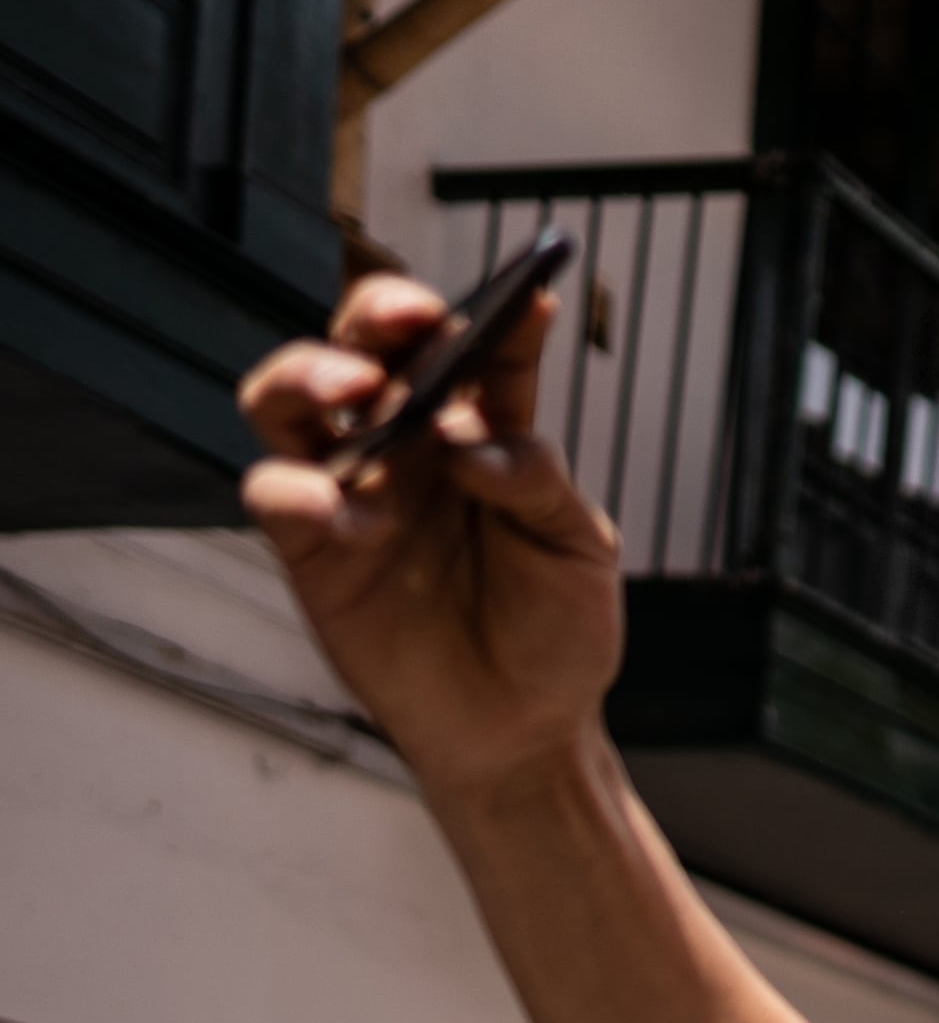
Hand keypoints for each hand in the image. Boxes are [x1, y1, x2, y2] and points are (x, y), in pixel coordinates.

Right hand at [239, 272, 624, 800]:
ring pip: (290, 397)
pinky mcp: (312, 547)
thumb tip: (478, 443)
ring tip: (355, 390)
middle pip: (364, 346)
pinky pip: (276, 493)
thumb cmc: (556, 630)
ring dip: (309, 373)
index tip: (531, 294)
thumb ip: (539, 482)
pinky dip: (299, 489)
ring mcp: (353, 488)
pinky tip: (350, 513)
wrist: (522, 727)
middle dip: (379, 315)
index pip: (479, 352)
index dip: (500, 315)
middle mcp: (407, 445)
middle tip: (411, 321)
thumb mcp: (578, 550)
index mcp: (480, 431)